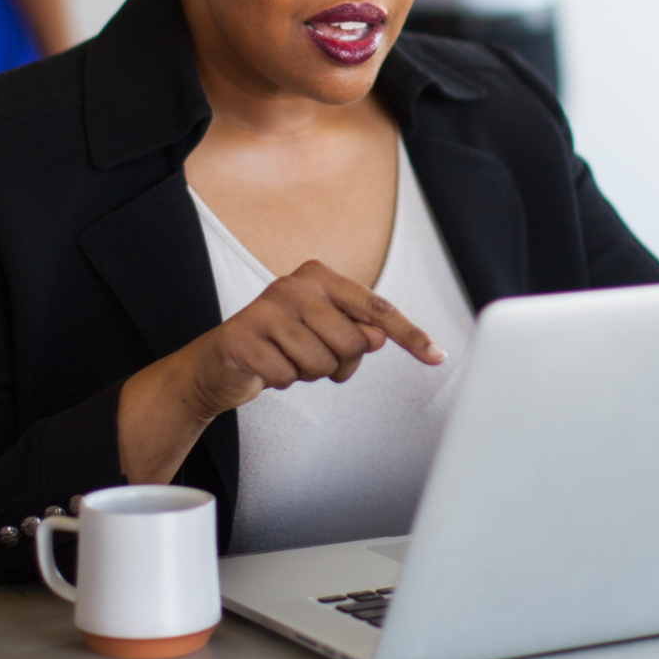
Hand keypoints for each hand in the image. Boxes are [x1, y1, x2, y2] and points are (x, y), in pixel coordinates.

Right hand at [117, 260, 444, 484]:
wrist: (221, 361)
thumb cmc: (284, 344)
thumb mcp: (326, 335)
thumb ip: (358, 333)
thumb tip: (378, 338)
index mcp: (319, 276)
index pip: (375, 307)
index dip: (409, 334)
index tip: (437, 356)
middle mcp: (294, 285)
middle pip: (352, 343)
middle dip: (339, 363)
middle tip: (313, 358)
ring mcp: (265, 308)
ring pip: (320, 363)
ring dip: (308, 373)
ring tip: (288, 359)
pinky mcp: (240, 337)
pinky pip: (285, 377)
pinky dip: (281, 382)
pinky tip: (267, 368)